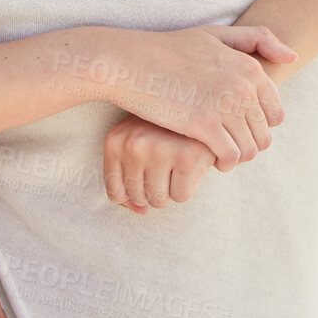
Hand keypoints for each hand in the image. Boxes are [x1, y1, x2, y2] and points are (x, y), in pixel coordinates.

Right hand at [80, 24, 294, 169]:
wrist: (131, 62)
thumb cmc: (171, 49)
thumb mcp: (215, 36)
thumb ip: (257, 40)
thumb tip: (293, 57)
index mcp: (250, 67)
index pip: (276, 112)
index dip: (257, 125)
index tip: (234, 126)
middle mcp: (244, 86)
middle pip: (264, 135)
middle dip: (246, 142)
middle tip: (222, 142)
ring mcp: (225, 106)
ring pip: (250, 150)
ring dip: (235, 156)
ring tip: (214, 151)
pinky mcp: (204, 125)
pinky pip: (230, 157)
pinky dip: (222, 162)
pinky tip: (205, 154)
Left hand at [102, 113, 216, 213]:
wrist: (202, 106)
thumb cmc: (167, 129)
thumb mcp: (139, 142)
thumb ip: (130, 177)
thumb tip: (140, 211)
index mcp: (115, 140)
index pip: (115, 192)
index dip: (132, 195)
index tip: (147, 179)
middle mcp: (133, 144)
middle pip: (138, 197)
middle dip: (154, 189)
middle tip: (166, 165)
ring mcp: (158, 150)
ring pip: (159, 200)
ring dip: (171, 189)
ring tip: (177, 163)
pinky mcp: (185, 157)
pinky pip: (180, 196)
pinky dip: (189, 186)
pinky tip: (191, 164)